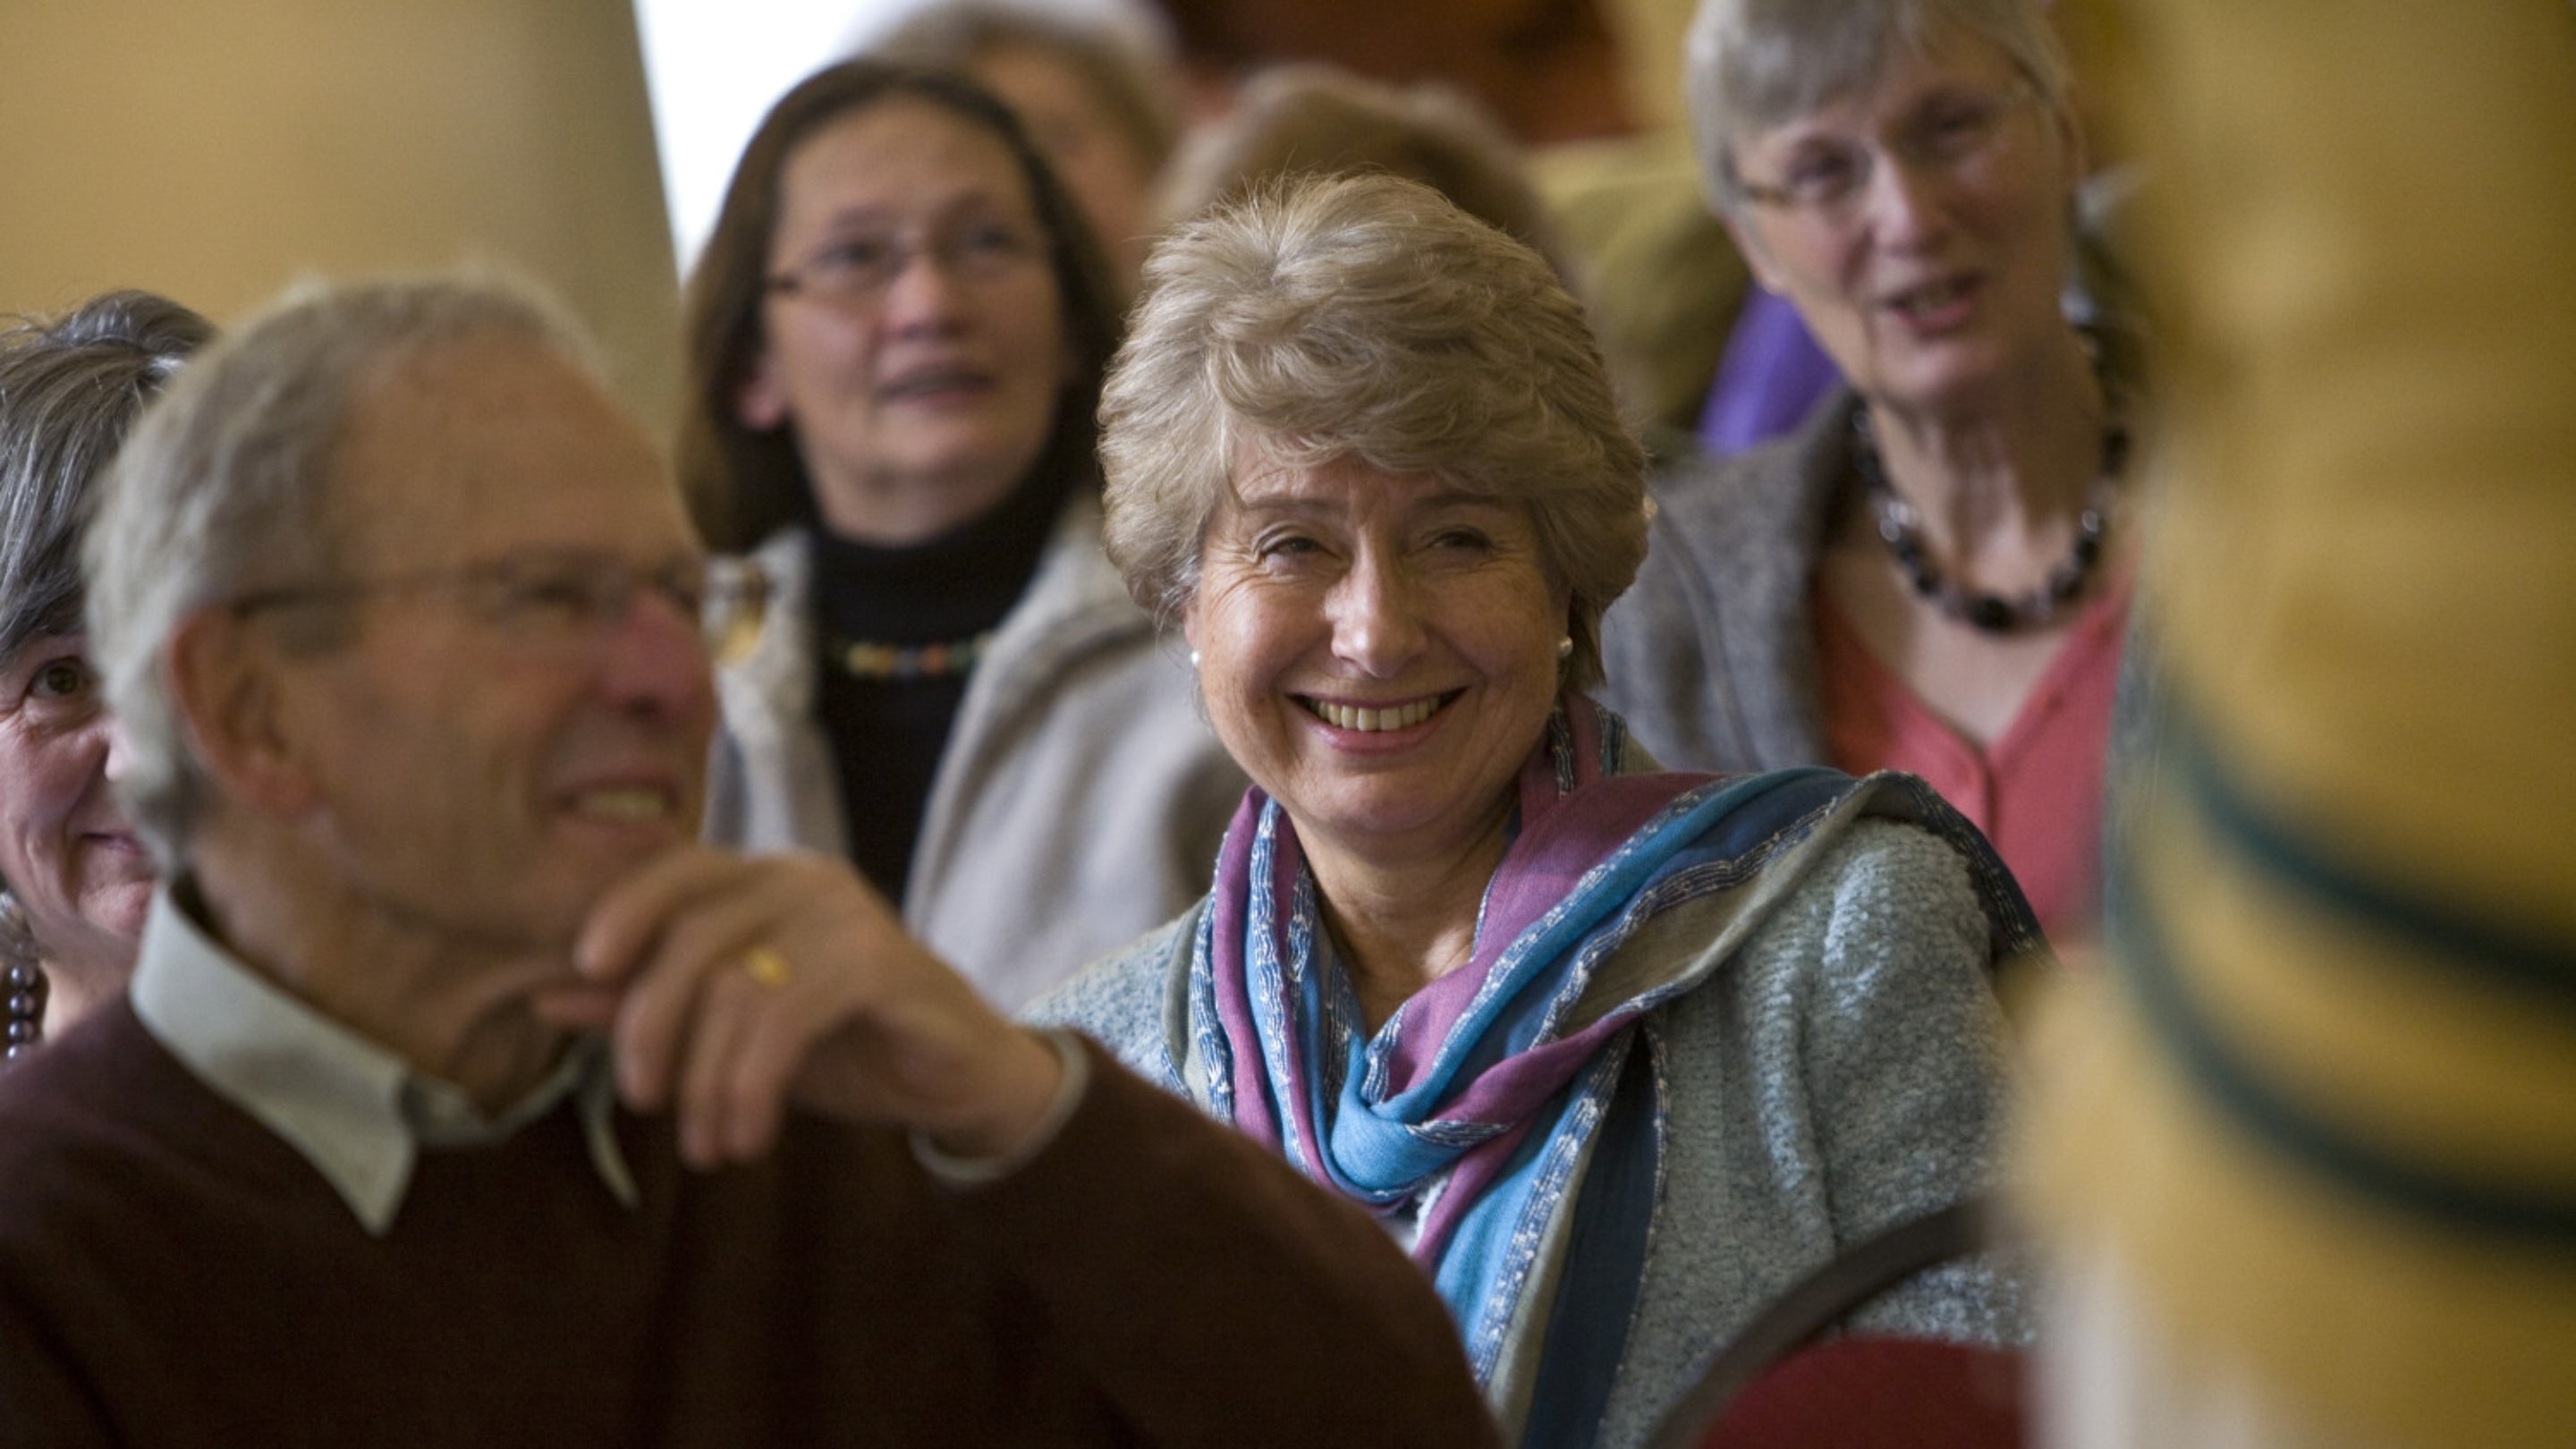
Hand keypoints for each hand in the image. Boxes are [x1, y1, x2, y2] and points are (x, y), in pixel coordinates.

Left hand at [535, 846, 1063, 1168]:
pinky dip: (751, 1086)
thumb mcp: (733, 1032)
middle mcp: (804, 880)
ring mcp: (847, 915)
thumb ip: (649, 1006)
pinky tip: (747, 1137)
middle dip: (651, 1027)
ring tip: (707, 1146)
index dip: (622, 912)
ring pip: (736, 985)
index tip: (582, 973)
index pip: (676, 869)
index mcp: (765, 879)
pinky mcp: (881, 963)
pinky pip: (785, 1019)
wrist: (960, 1078)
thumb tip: (545, 995)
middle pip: (691, 934)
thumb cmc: (843, 1045)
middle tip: (642, 1101)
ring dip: (706, 1082)